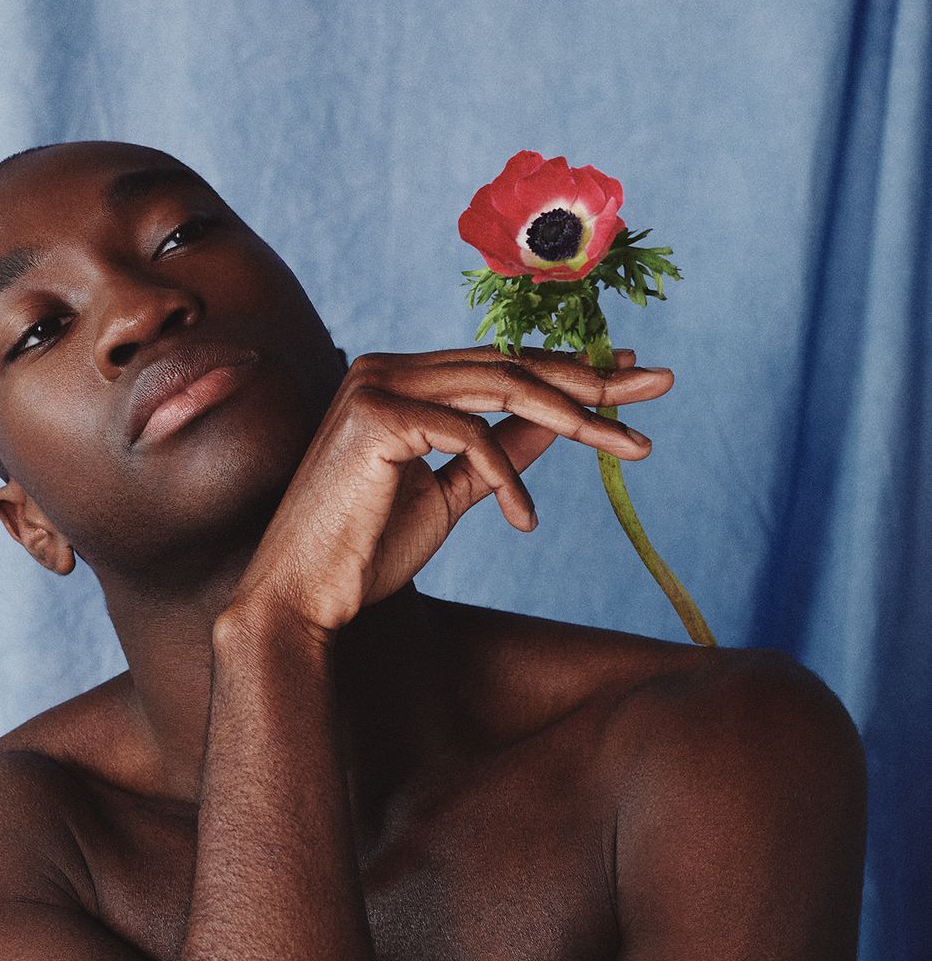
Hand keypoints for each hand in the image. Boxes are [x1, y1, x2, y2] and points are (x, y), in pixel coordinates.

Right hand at [222, 345, 672, 641]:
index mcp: (399, 379)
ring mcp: (376, 384)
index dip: (570, 368)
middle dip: (591, 379)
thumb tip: (564, 422)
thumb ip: (501, 453)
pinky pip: (469, 437)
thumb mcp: (452, 495)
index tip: (631, 375)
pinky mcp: (374, 417)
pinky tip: (524, 520)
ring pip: (501, 387)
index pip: (501, 363)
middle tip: (658, 384)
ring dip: (574, 418)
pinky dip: (508, 480)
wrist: (303, 596)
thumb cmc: (366, 552)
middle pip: (511, 364)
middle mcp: (385, 367)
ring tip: (627, 447)